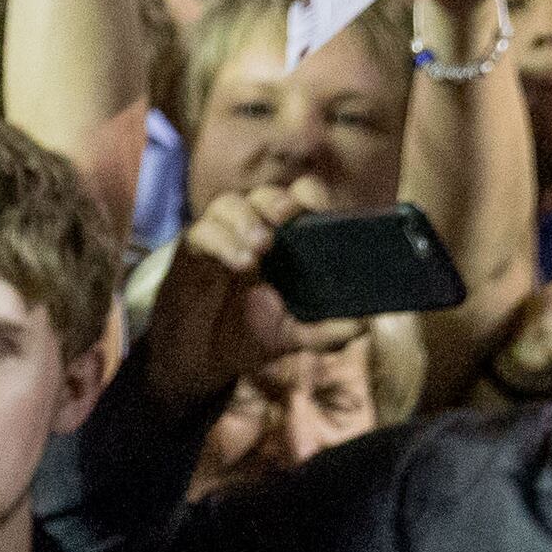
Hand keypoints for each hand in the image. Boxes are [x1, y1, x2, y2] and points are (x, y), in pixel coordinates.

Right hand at [145, 177, 341, 407]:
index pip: (301, 198)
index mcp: (285, 241)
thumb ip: (325, 332)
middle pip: (267, 194)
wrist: (201, 357)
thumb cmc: (250, 334)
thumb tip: (360, 325)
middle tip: (289, 216)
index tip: (325, 212)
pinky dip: (222, 241)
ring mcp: (221, 237)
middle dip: (280, 200)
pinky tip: (240, 263)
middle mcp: (254, 230)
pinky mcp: (192, 250)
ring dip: (247, 219)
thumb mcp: (293, 337)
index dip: (314, 197)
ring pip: (230, 203)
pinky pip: (203, 231)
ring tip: (261, 245)